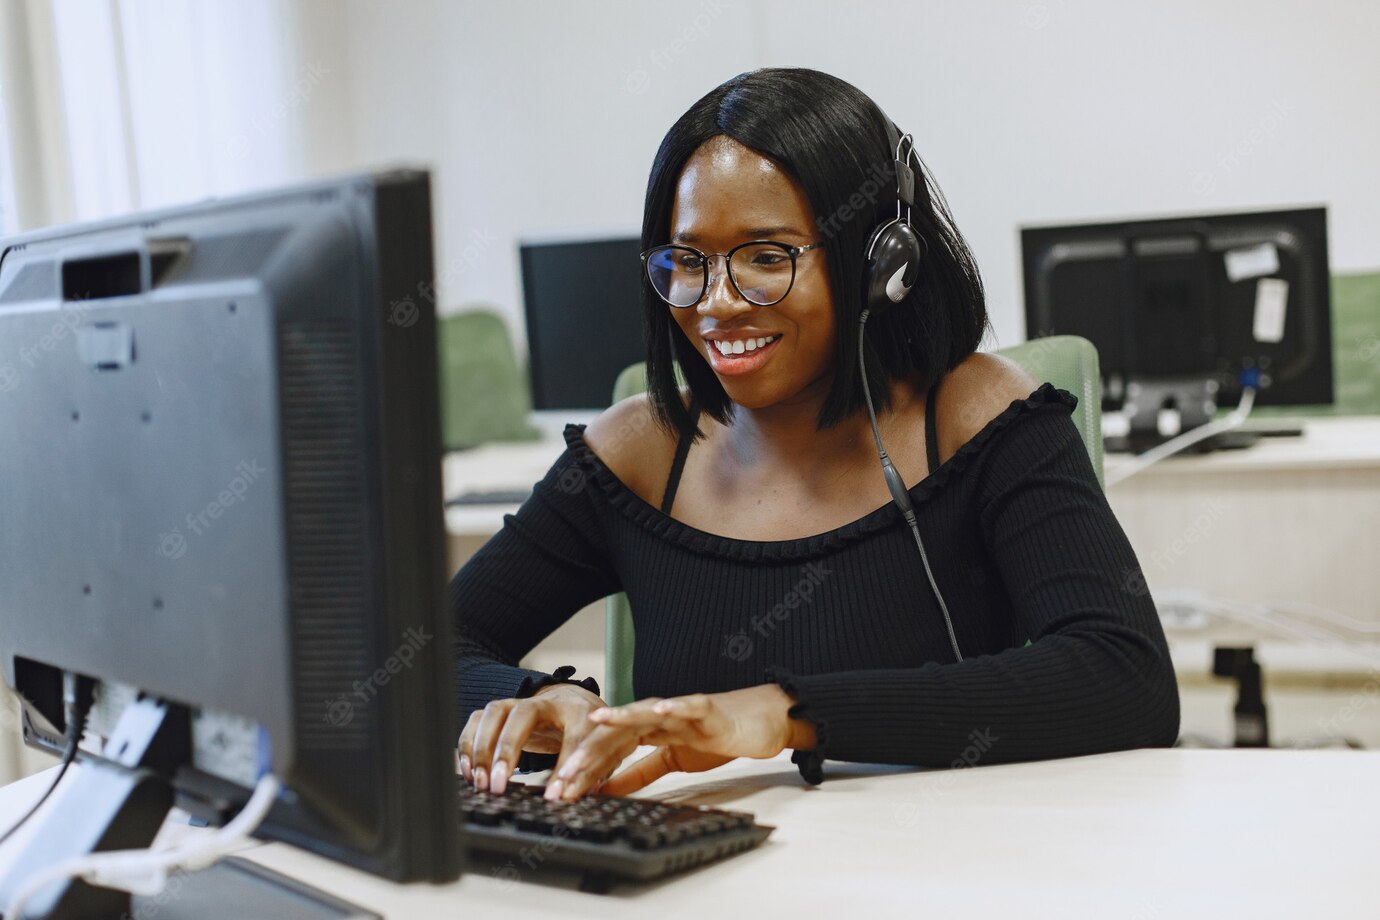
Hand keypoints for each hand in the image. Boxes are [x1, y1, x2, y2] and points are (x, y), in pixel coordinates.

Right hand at [459, 683, 609, 795]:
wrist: (571, 704)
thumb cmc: (583, 728)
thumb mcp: (592, 749)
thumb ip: (579, 773)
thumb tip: (561, 799)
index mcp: (570, 708)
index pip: (567, 731)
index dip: (559, 761)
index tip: (550, 794)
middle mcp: (539, 700)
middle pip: (518, 715)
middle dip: (505, 751)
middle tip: (497, 786)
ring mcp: (515, 704)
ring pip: (491, 715)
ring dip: (480, 749)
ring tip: (479, 782)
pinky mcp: (499, 714)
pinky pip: (476, 722)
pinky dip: (467, 744)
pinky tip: (468, 771)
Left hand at [551, 684, 816, 799]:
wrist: (758, 722)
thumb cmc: (716, 737)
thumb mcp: (670, 761)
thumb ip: (638, 773)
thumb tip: (606, 789)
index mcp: (647, 729)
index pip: (607, 748)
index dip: (584, 767)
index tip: (560, 790)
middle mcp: (658, 715)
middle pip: (617, 731)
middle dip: (590, 752)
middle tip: (564, 774)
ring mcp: (680, 709)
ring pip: (645, 711)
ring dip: (621, 717)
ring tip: (596, 721)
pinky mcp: (707, 708)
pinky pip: (689, 705)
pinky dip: (675, 705)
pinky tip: (660, 708)